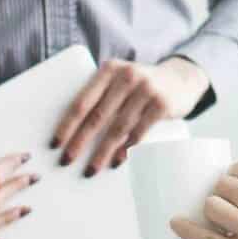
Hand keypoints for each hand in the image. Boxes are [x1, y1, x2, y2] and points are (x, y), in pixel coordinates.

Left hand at [53, 56, 211, 175]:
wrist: (182, 79)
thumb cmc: (140, 85)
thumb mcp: (120, 79)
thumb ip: (101, 95)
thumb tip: (72, 131)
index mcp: (109, 69)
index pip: (82, 100)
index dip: (67, 124)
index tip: (55, 143)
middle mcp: (127, 76)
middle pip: (97, 116)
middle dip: (80, 142)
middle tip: (66, 161)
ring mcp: (146, 89)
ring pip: (118, 128)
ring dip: (102, 152)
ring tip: (91, 169)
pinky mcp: (162, 104)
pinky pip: (139, 132)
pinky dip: (126, 149)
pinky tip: (116, 161)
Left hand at [171, 160, 237, 238]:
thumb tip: (234, 182)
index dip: (231, 175)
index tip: (230, 184)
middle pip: (223, 185)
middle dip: (220, 194)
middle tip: (226, 207)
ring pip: (212, 206)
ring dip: (211, 211)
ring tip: (219, 221)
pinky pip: (205, 238)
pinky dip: (187, 229)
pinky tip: (177, 223)